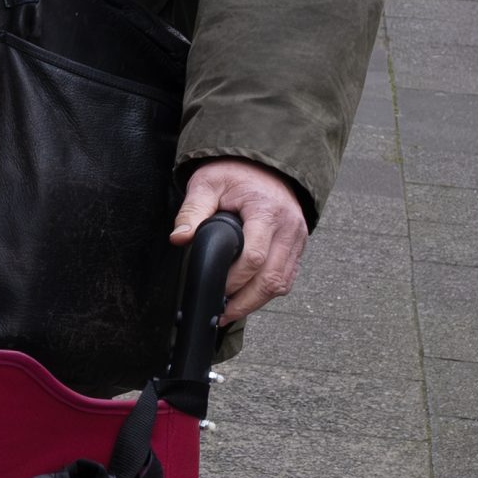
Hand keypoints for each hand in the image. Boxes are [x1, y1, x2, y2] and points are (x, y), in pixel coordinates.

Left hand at [171, 158, 307, 325]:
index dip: (233, 280)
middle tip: (221, 314)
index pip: (254, 257)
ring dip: (257, 302)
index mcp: (266, 210)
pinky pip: (287, 278)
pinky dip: (268, 292)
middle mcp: (288, 227)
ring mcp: (297, 238)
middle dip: (245, 302)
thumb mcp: (207, 184)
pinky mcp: (298, 245)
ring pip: (282, 283)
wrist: (264, 164)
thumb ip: (192, 211)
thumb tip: (179, 238)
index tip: (214, 289)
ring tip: (231, 311)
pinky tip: (248, 299)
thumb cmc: (235, 173)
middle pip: (271, 278)